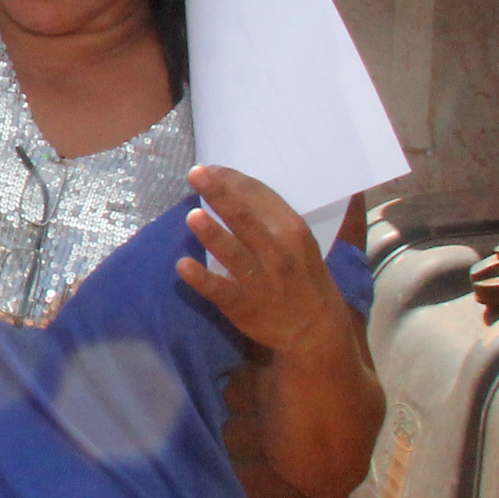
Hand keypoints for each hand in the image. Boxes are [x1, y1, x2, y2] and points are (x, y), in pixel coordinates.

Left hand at [178, 164, 360, 365]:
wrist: (315, 328)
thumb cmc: (301, 275)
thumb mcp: (297, 240)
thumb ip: (268, 217)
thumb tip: (230, 186)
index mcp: (292, 229)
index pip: (260, 197)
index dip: (233, 180)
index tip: (211, 169)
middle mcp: (278, 252)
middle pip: (245, 218)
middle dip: (220, 194)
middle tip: (196, 173)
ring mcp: (261, 280)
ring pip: (234, 253)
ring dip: (213, 235)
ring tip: (192, 216)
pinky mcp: (244, 305)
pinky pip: (220, 290)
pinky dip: (202, 279)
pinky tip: (183, 266)